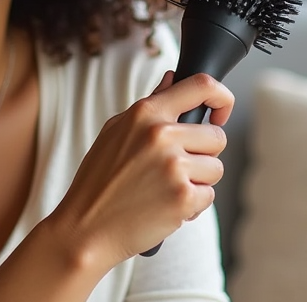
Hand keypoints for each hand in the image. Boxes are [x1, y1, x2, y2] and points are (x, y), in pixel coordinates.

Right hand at [48, 72, 232, 269]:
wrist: (85, 227)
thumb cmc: (98, 180)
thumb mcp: (116, 130)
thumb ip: (150, 104)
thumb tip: (173, 80)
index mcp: (145, 113)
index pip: (201, 86)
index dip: (221, 97)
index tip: (219, 113)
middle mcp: (161, 135)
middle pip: (216, 137)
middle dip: (203, 154)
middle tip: (175, 167)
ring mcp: (173, 166)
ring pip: (215, 168)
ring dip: (198, 181)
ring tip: (165, 188)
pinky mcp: (183, 197)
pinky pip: (208, 196)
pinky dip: (192, 204)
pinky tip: (165, 205)